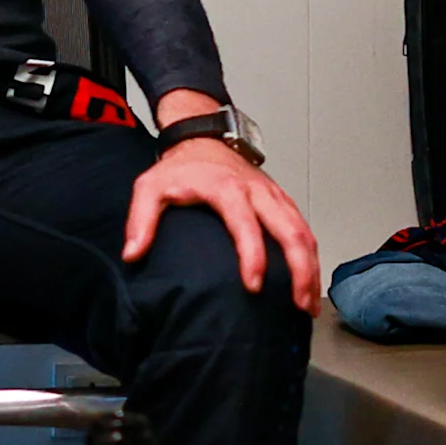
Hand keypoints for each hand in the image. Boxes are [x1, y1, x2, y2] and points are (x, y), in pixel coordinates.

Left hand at [125, 120, 320, 311]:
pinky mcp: (281, 201)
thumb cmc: (179, 168)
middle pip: (290, 231)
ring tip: (308, 303)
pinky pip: (304, 229)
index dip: (253, 257)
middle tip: (298, 305)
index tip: (253, 286)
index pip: (246, 225)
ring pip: (303, 232)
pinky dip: (311, 257)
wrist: (202, 139)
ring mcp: (273, 196)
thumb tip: (133, 254)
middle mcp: (257, 192)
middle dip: (299, 270)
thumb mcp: (150, 187)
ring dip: (311, 268)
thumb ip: (141, 220)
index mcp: (227, 189)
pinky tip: (310, 281)